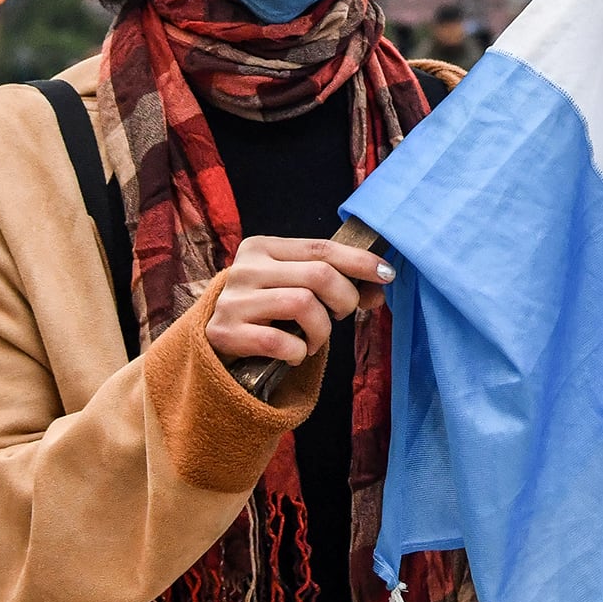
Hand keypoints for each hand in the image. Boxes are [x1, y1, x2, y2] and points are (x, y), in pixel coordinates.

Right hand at [206, 236, 393, 366]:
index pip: (321, 248)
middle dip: (344, 300)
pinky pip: (281, 341)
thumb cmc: (266, 312)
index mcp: (262, 247)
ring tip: (314, 340)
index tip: (386, 274)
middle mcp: (244, 268)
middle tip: (342, 316)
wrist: (216, 344)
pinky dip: (299, 352)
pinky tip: (295, 354)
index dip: (359, 261)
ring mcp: (232, 300)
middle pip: (319, 275)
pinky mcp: (225, 333)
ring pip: (304, 305)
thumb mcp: (297, 287)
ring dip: (322, 330)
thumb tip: (380, 287)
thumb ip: (334, 282)